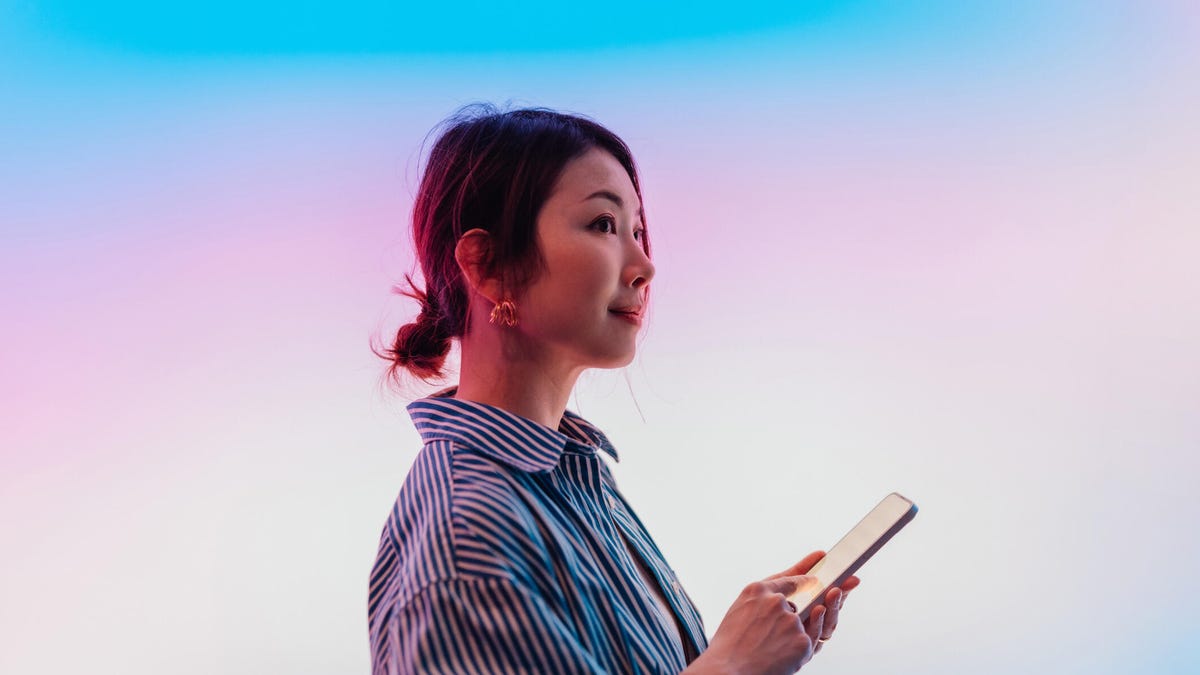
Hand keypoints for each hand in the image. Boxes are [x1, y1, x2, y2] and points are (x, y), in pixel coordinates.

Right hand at [686, 551, 860, 674]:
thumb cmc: (729, 646)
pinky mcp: (802, 641)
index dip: (804, 575)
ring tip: (768, 649)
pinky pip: (805, 644)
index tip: (819, 567)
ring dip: (789, 639)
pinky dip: (795, 653)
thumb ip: (761, 600)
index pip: (788, 579)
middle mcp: (776, 601)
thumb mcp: (738, 612)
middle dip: (787, 622)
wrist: (727, 671)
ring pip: (800, 627)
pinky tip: (778, 658)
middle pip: (795, 607)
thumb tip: (783, 599)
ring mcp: (791, 620)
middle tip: (769, 635)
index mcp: (757, 590)